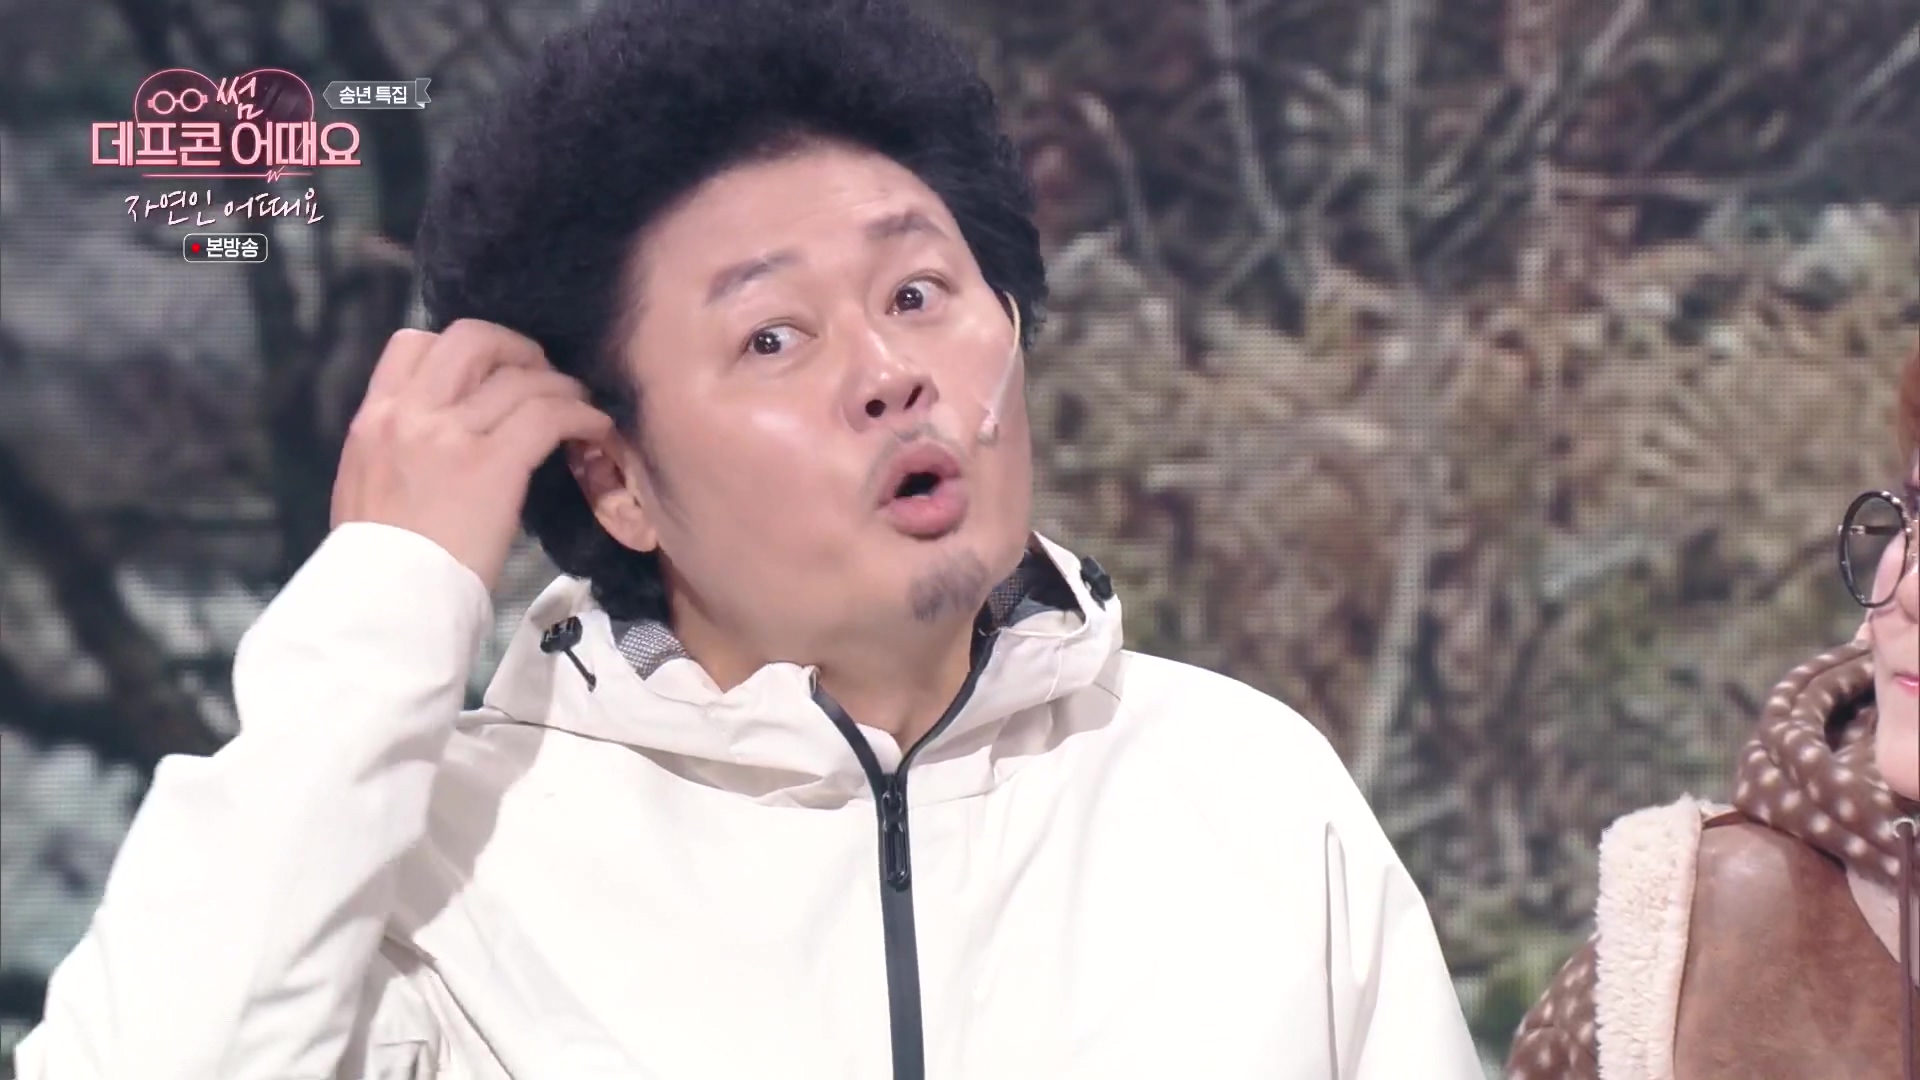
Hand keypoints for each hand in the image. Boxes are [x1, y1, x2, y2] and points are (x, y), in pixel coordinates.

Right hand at [330, 319, 612, 589]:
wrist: (389, 602)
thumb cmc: (381, 559)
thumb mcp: (367, 480)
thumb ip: (399, 441)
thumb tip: (443, 426)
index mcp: (374, 416)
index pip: (414, 342)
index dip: (461, 347)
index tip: (490, 371)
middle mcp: (410, 413)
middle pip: (472, 337)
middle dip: (516, 348)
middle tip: (539, 376)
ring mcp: (451, 435)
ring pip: (521, 375)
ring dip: (559, 384)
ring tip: (577, 403)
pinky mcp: (493, 464)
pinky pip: (549, 415)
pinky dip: (582, 413)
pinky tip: (595, 427)